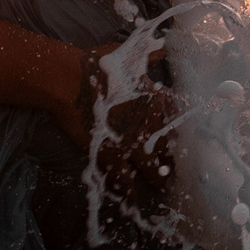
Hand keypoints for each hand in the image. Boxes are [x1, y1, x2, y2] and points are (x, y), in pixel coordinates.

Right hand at [59, 41, 183, 206]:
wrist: (70, 80)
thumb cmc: (98, 64)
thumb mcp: (129, 53)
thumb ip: (149, 54)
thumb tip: (164, 46)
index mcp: (157, 100)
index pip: (176, 121)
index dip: (177, 133)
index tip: (179, 140)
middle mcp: (150, 124)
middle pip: (168, 148)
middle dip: (171, 160)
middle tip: (174, 169)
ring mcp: (131, 143)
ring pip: (152, 167)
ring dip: (157, 178)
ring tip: (161, 186)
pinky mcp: (111, 155)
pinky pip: (124, 179)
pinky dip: (129, 192)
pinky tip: (132, 202)